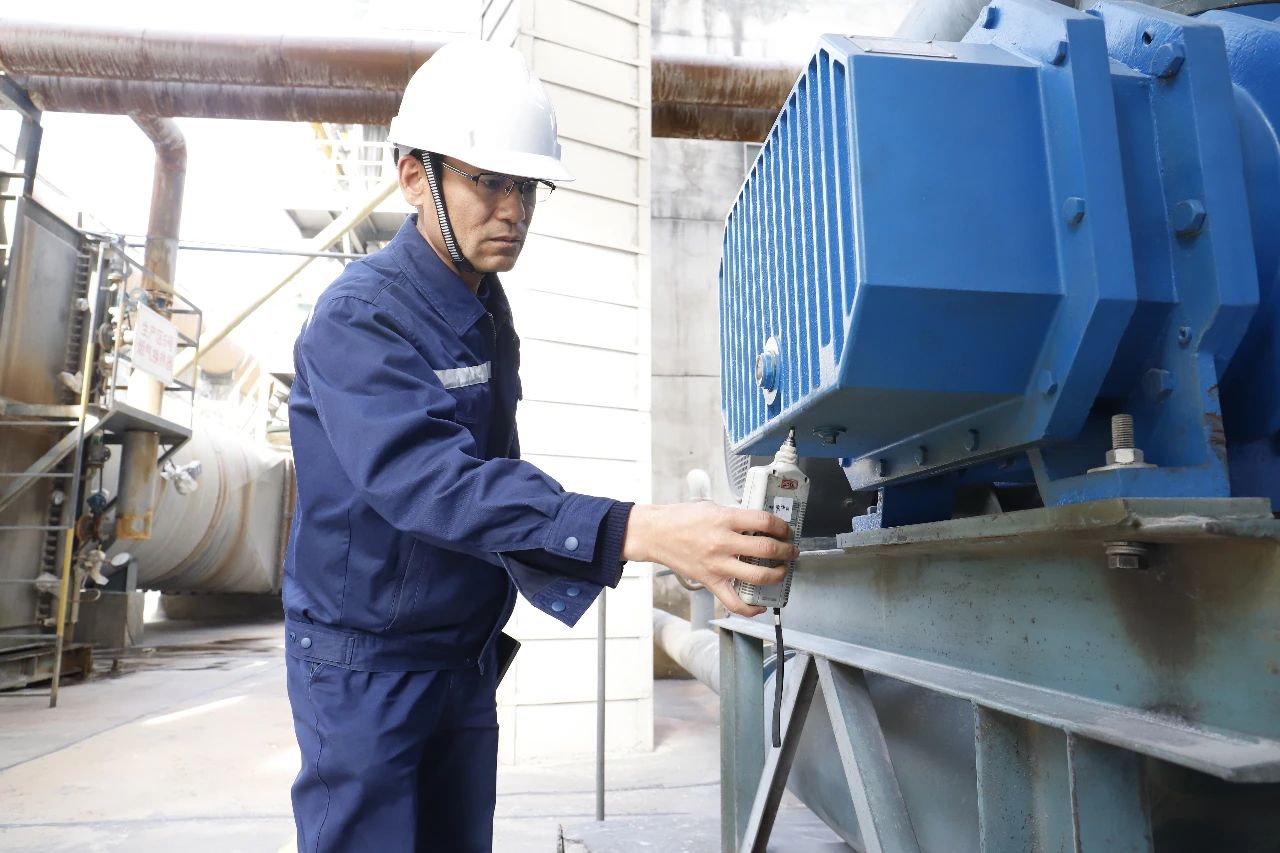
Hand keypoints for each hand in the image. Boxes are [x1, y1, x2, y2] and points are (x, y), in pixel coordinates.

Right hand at [622, 503, 796, 616]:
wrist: (655, 534)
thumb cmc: (681, 519)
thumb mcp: (711, 508)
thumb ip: (735, 517)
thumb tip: (758, 524)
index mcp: (725, 519)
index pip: (764, 522)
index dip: (782, 527)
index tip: (787, 530)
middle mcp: (723, 542)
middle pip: (767, 548)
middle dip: (787, 550)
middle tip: (791, 550)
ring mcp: (717, 564)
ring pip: (758, 575)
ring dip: (778, 574)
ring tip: (782, 570)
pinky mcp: (710, 581)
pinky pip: (734, 602)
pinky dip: (751, 608)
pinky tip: (761, 605)